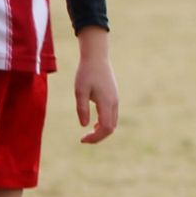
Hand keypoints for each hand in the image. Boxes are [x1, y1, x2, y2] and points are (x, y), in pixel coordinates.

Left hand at [74, 27, 118, 143]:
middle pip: (111, 128)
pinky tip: (94, 124)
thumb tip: (84, 126)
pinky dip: (105, 123)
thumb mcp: (79, 90)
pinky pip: (112, 115)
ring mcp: (115, 100)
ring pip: (113, 122)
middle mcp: (114, 103)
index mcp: (106, 102)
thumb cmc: (86, 72)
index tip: (82, 139)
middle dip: (98, 137)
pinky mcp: (114, 96)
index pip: (106, 128)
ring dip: (102, 130)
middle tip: (84, 139)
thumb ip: (82, 108)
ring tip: (88, 133)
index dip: (95, 137)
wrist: (96, 57)